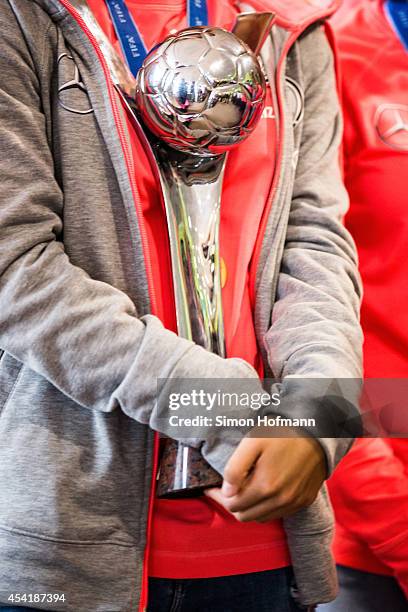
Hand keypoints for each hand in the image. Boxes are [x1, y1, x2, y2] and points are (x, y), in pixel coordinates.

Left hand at [205, 434, 325, 521]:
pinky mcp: (305, 500)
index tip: (211, 488)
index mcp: (265, 487)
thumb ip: (236, 468)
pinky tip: (264, 491)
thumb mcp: (252, 442)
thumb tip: (226, 492)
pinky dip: (267, 508)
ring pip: (262, 517)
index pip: (232, 506)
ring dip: (249, 508)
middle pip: (245, 516)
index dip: (218, 498)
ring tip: (244, 490)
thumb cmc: (282, 432)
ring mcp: (294, 503)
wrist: (319, 431)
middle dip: (232, 505)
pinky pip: (279, 513)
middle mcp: (281, 500)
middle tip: (226, 489)